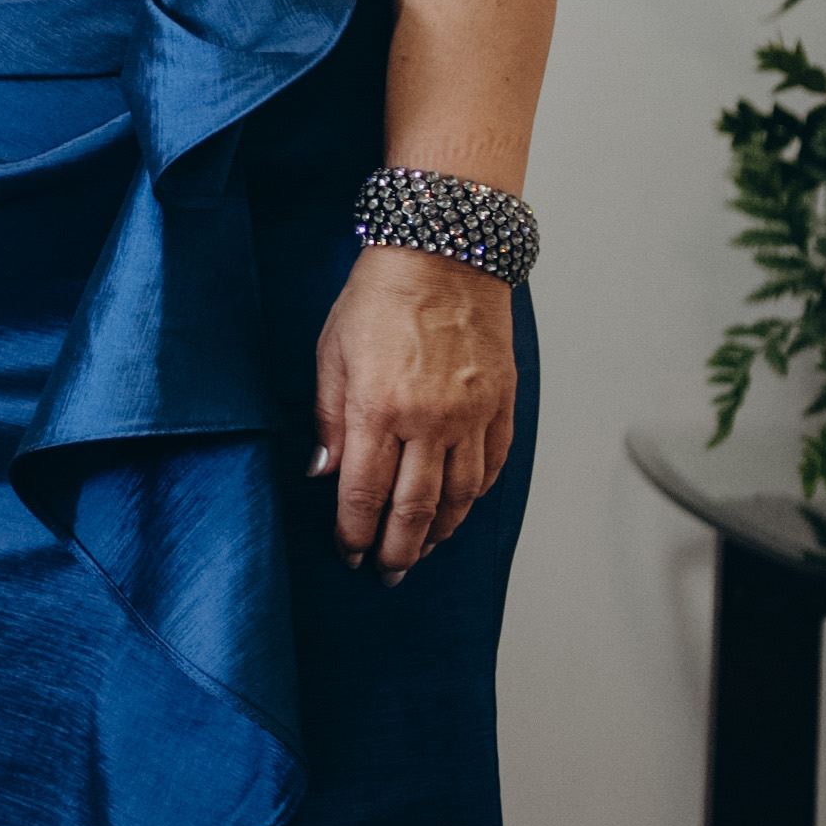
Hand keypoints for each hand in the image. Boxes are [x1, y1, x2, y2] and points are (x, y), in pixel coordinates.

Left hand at [310, 241, 517, 581]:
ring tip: (422, 549)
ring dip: (440, 532)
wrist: (444, 252)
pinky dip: (476, 495)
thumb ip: (329, 419)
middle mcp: (429, 419)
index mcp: (378, 408)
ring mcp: (472, 414)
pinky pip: (493, 465)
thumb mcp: (331, 353)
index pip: (364, 493)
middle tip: (387, 573)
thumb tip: (323, 474)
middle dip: (398, 550)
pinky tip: (460, 507)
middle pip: (415, 509)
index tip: (349, 554)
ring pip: (460, 496)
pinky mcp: (502, 403)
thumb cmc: (380, 296)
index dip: (355, 533)